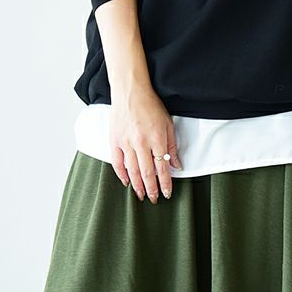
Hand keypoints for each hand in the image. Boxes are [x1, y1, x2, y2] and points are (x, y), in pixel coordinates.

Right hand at [110, 86, 181, 201]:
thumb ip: (172, 146)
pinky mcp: (115, 141)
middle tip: (153, 199)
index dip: (165, 184)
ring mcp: (126, 143)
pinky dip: (121, 174)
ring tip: (141, 196)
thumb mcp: (168, 124)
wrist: (130, 91)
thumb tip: (177, 165)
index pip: (162, 168)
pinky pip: (117, 162)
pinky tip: (126, 182)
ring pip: (132, 171)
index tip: (167, 194)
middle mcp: (141, 143)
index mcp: (156, 139)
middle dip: (151, 189)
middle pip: (146, 173)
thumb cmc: (150, 105)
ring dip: (137, 186)